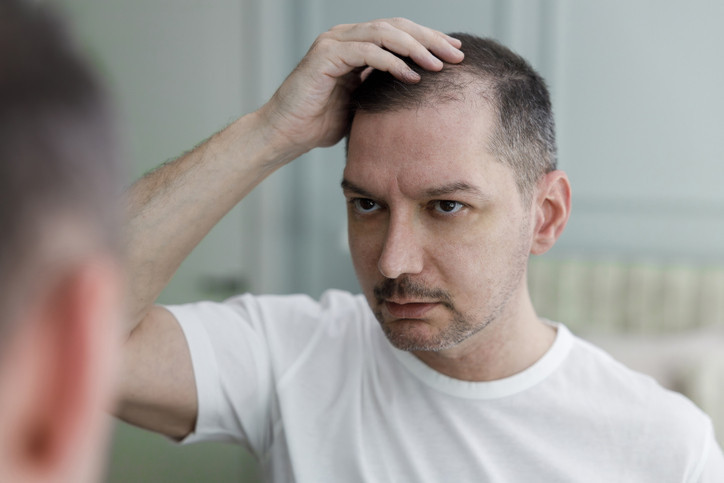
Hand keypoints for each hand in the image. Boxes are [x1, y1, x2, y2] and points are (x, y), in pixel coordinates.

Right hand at [258, 18, 463, 161]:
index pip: (399, 33)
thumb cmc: (320, 124)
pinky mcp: (325, 56)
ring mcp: (334, 43)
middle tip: (457, 55)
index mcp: (356, 45)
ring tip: (439, 65)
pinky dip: (392, 62)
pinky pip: (366, 52)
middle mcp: (345, 37)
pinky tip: (412, 76)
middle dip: (430, 39)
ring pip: (384, 34)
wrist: (286, 134)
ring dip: (416, 48)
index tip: (455, 53)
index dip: (429, 40)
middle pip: (397, 27)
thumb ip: (383, 90)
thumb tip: (419, 94)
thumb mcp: (362, 104)